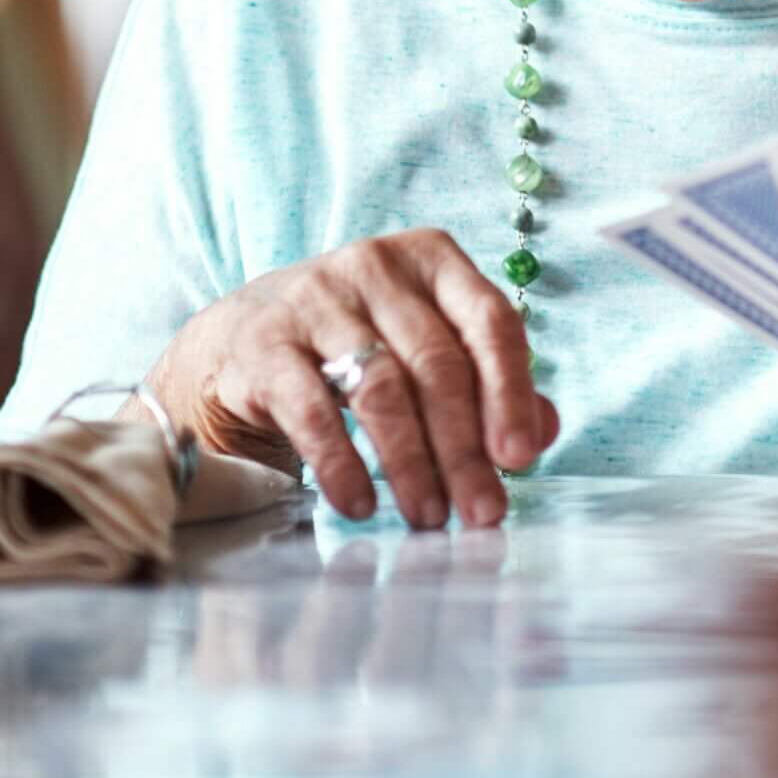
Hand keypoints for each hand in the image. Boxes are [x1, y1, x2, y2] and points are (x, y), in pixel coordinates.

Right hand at [146, 228, 556, 529]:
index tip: (521, 458)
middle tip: (482, 511)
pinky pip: (313, 411)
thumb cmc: (354, 346)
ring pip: (382, 389)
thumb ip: (487, 385)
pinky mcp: (265, 345)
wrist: (235, 343)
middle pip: (438, 365)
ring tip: (430, 517)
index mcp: (432, 260)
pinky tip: (360, 505)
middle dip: (465, 449)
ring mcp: (316, 300)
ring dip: (412, 464)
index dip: (511, 392)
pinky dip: (342, 464)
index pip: (490, 322)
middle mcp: (376, 267)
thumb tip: (542, 433)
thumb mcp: (423, 350)